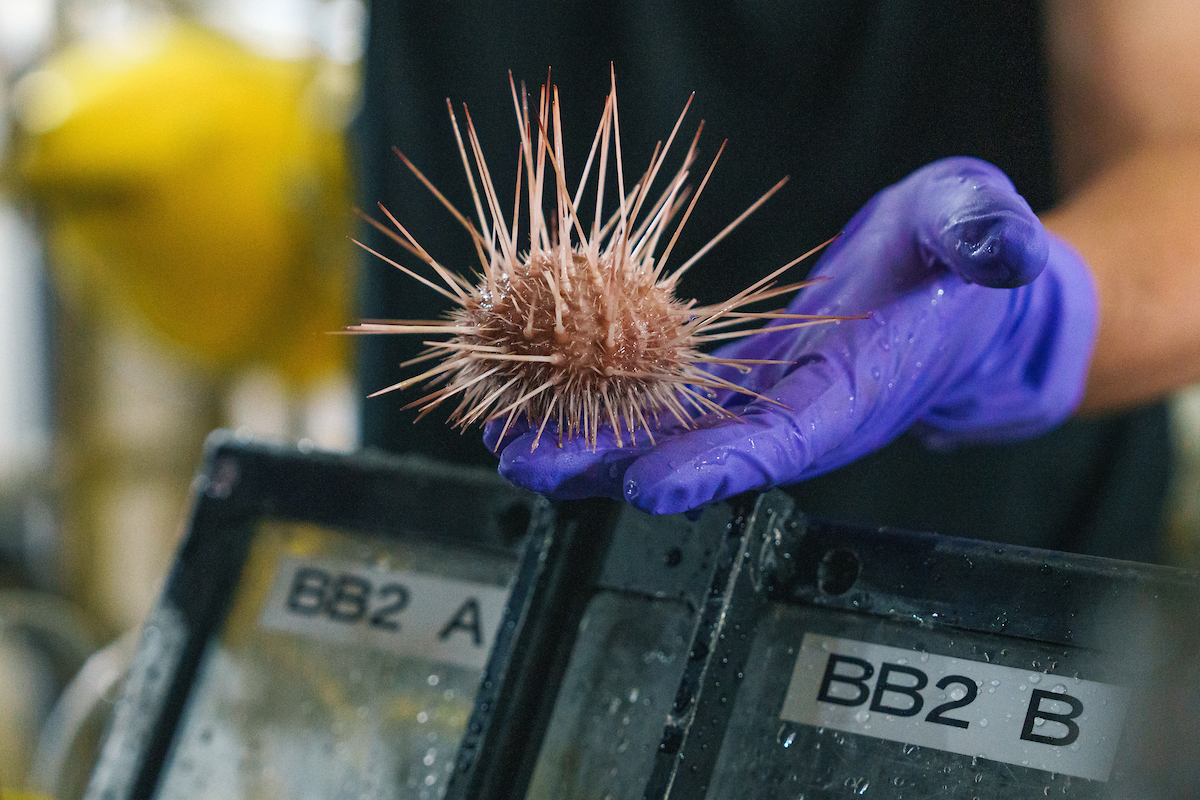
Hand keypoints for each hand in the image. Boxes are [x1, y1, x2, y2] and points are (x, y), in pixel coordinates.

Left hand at [485, 157, 1097, 513]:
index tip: (648, 487)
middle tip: (528, 463)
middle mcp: (803, 415)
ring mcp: (766, 405)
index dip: (717, 467)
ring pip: (668, 435)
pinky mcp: (741, 384)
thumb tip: (997, 248)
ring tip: (509, 437)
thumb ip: (985, 234)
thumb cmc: (968, 263)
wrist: (957, 299)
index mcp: (857, 393)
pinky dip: (608, 405)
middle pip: (700, 456)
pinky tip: (548, 399)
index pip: (784, 443)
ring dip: (588, 442)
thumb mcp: (981, 226)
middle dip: (613, 467)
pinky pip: (666, 403)